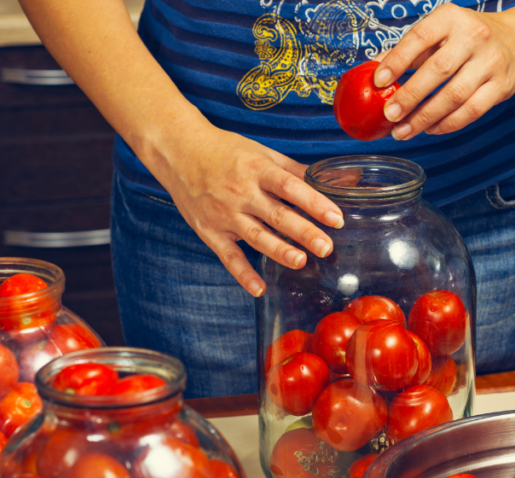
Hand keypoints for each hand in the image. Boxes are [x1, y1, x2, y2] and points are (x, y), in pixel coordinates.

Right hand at [149, 113, 343, 296]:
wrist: (178, 151)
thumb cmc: (225, 151)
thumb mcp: (261, 153)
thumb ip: (295, 171)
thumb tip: (335, 179)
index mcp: (258, 169)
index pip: (291, 188)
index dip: (315, 203)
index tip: (336, 218)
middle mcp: (241, 192)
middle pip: (277, 215)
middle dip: (304, 232)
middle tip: (327, 247)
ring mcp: (224, 213)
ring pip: (256, 236)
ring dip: (279, 251)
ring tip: (301, 262)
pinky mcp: (210, 231)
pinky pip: (228, 256)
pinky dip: (242, 274)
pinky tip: (259, 289)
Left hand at [373, 3, 514, 140]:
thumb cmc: (469, 38)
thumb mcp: (441, 32)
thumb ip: (410, 50)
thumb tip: (375, 68)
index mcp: (452, 18)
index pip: (420, 37)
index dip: (398, 60)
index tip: (379, 81)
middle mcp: (474, 37)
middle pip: (438, 71)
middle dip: (410, 96)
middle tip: (390, 115)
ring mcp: (490, 62)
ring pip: (454, 96)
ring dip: (425, 117)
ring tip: (403, 131)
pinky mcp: (501, 86)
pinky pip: (471, 111)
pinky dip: (447, 124)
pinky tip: (430, 129)